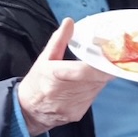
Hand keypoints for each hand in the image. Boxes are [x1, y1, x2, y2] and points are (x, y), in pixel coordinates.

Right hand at [17, 18, 112, 136]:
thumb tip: (69, 22)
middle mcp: (62, 93)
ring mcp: (71, 106)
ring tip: (93, 71)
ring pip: (96, 88)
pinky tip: (86, 85)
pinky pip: (93, 97)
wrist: (29, 110)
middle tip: (106, 60)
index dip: (99, 66)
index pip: (83, 71)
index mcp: (54, 75)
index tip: (108, 58)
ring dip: (99, 79)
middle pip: (94, 79)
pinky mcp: (77, 113)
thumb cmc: (37, 82)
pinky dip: (94, 89)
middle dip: (102, 70)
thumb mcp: (44, 58)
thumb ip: (59, 40)